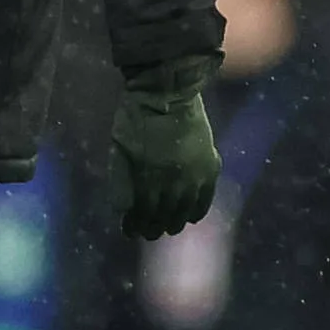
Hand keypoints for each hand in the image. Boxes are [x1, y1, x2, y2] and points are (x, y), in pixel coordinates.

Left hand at [116, 58, 221, 240]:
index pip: (143, 212)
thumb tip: (122, 208)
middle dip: (154, 227)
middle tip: (148, 235)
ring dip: (175, 222)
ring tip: (167, 228)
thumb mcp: (119, 148)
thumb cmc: (135, 119)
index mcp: (148, 177)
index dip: (136, 225)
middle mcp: (174, 181)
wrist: (168, 94)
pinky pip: (206, 198)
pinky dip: (197, 211)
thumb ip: (121, 180)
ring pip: (185, 210)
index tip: (130, 232)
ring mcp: (195, 175)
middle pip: (165, 215)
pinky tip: (189, 218)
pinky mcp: (210, 167)